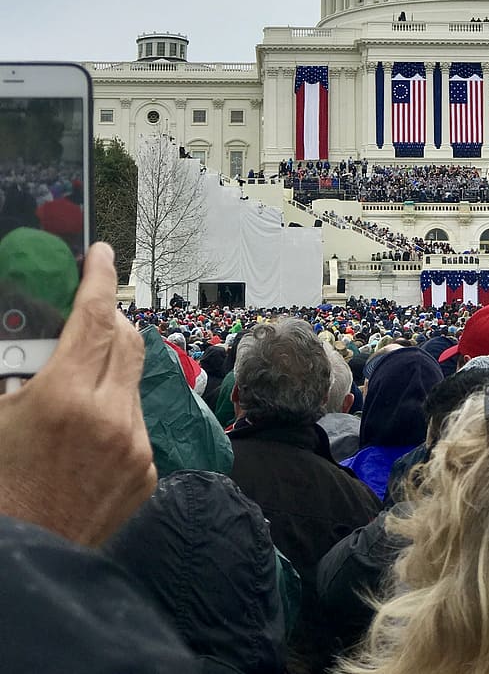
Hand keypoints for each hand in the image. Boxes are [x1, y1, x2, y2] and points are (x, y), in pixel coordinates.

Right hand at [0, 242, 155, 544]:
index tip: (101, 254)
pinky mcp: (146, 470)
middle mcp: (110, 416)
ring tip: (78, 388)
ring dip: (110, 370)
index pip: (93, 317)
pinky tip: (86, 435)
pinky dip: (115, 413)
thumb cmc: (0, 486)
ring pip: (133, 379)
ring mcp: (134, 445)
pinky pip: (136, 421)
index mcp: (64, 398)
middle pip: (125, 338)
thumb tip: (35, 333)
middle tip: (88, 316)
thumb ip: (20, 371)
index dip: (98, 278)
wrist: (25, 562)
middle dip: (108, 320)